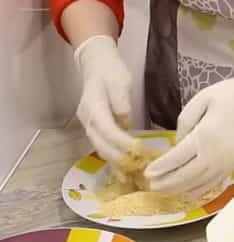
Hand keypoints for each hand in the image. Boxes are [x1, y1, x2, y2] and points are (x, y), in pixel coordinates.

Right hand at [75, 35, 136, 165]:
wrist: (96, 63)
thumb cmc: (111, 71)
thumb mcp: (120, 81)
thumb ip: (121, 101)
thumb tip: (126, 120)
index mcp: (93, 106)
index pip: (107, 129)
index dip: (121, 142)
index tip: (138, 151)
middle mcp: (87, 119)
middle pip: (100, 143)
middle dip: (118, 158)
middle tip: (136, 170)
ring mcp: (89, 124)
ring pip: (100, 148)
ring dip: (114, 163)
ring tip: (129, 178)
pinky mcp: (95, 128)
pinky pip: (102, 146)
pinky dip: (112, 159)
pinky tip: (122, 173)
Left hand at [145, 61, 233, 195]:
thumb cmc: (233, 95)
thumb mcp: (203, 99)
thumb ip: (185, 121)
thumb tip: (178, 142)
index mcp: (205, 136)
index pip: (177, 158)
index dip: (161, 167)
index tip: (147, 173)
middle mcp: (215, 154)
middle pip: (186, 175)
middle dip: (167, 183)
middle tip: (152, 186)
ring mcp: (227, 162)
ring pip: (200, 183)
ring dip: (181, 189)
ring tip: (165, 191)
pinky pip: (215, 182)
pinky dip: (200, 189)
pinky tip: (189, 192)